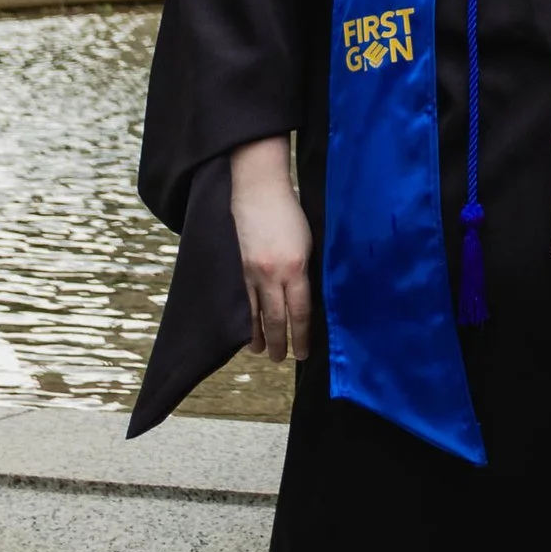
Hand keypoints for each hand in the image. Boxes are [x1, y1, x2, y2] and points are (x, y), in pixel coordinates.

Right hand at [230, 135, 312, 361]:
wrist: (258, 191)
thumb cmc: (291, 214)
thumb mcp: (310, 242)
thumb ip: (309, 272)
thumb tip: (312, 299)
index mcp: (296, 267)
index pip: (300, 312)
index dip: (302, 337)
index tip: (303, 353)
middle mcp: (272, 275)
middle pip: (276, 319)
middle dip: (280, 343)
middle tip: (283, 359)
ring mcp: (252, 273)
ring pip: (254, 314)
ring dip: (258, 337)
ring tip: (262, 352)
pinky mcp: (238, 268)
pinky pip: (242, 301)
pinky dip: (244, 319)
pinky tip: (246, 330)